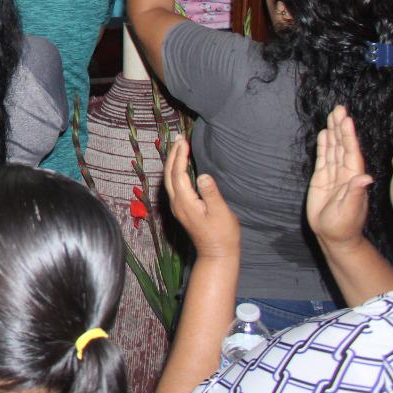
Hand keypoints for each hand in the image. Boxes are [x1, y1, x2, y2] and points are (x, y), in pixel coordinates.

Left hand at [164, 137, 240, 259]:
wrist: (217, 255)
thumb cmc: (222, 235)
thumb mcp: (221, 213)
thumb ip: (211, 193)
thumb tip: (202, 175)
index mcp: (185, 202)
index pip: (178, 173)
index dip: (179, 156)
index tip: (183, 140)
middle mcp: (177, 203)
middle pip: (169, 174)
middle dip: (173, 154)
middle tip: (178, 138)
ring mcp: (178, 207)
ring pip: (170, 179)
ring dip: (173, 162)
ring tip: (179, 147)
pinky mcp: (182, 209)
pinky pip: (174, 185)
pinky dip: (176, 171)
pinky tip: (182, 167)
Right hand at [307, 105, 372, 247]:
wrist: (333, 236)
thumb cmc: (344, 226)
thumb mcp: (350, 211)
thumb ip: (355, 193)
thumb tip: (365, 177)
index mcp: (353, 178)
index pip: (351, 153)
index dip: (349, 137)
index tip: (347, 120)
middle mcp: (345, 173)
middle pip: (343, 145)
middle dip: (341, 127)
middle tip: (339, 108)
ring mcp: (333, 174)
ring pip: (333, 148)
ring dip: (334, 131)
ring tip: (333, 114)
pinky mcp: (322, 178)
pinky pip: (323, 157)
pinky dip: (324, 145)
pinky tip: (324, 133)